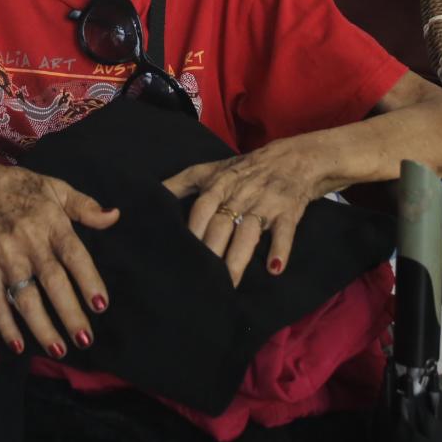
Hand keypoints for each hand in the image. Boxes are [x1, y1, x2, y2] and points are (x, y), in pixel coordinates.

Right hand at [0, 160, 117, 358]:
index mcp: (50, 222)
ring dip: (41, 326)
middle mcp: (28, 241)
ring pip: (24, 297)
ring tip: (59, 349)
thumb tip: (114, 216)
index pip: (73, 254)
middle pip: (51, 281)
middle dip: (69, 313)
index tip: (101, 304)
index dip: (87, 279)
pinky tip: (18, 345)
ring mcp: (4, 257)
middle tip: (85, 338)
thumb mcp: (56, 188)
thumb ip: (85, 206)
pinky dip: (5, 325)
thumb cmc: (21, 189)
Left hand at [162, 138, 330, 285]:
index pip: (201, 208)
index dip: (192, 230)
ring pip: (248, 231)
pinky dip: (281, 249)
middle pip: (222, 224)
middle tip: (201, 280)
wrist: (293, 158)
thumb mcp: (210, 170)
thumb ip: (180, 183)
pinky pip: (284, 231)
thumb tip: (148, 196)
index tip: (181, 255)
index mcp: (219, 184)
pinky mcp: (288, 211)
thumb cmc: (245, 169)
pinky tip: (275, 269)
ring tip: (230, 283)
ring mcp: (265, 202)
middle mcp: (240, 194)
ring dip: (239, 257)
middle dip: (211, 250)